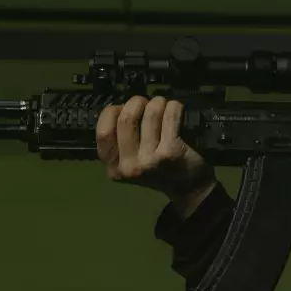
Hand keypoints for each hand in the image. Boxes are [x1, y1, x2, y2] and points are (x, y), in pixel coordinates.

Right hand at [96, 96, 215, 211]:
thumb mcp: (129, 163)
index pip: (103, 133)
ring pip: (150, 114)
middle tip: (145, 103)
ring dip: (157, 102)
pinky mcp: (170, 152)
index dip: (111, 112)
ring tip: (162, 105)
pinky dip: (174, 106)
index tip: (122, 107)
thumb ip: (119, 141)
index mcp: (114, 168)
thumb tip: (120, 107)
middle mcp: (129, 166)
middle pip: (126, 119)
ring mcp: (150, 160)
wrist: (187, 187)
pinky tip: (175, 109)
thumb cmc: (157, 170)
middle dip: (136, 102)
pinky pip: (170, 116)